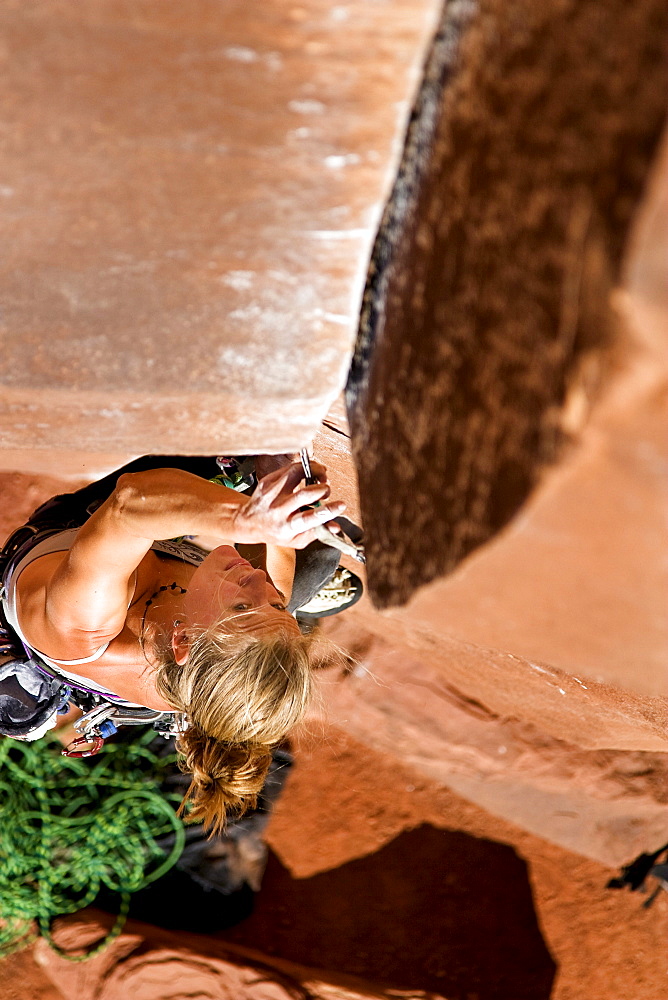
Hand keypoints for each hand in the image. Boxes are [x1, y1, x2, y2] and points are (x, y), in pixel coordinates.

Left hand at [230, 461, 345, 547]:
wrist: (247, 521)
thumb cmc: (275, 532)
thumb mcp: (296, 540)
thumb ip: (316, 533)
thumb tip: (335, 527)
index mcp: (287, 526)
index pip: (310, 518)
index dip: (328, 511)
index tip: (341, 505)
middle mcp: (278, 509)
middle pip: (304, 494)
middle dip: (322, 490)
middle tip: (327, 491)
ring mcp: (271, 493)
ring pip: (295, 473)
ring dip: (314, 472)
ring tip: (321, 477)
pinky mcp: (268, 480)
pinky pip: (289, 468)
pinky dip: (304, 468)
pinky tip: (310, 473)